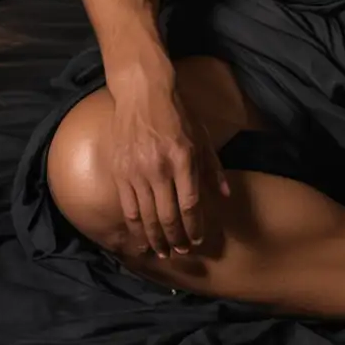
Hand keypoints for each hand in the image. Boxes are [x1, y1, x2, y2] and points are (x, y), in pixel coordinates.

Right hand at [109, 71, 230, 258]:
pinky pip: (127, 208)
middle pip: (168, 216)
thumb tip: (224, 196)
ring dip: (155, 239)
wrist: (142, 92)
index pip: (190, 204)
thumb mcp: (202, 136)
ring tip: (162, 252)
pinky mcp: (120, 172)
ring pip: (146, 217)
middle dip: (176, 239)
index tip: (197, 240)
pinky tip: (140, 239)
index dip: (194, 227)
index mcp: (183, 159)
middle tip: (181, 252)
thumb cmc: (177, 112)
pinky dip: (134, 227)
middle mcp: (159, 168)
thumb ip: (213, 168)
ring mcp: (137, 171)